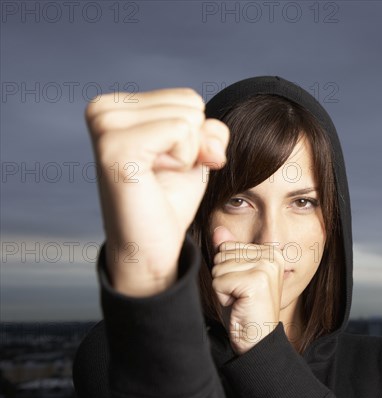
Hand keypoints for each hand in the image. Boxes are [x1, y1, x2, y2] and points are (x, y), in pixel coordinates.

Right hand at [85, 88, 228, 296]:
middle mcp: (102, 109)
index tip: (167, 163)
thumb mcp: (195, 152)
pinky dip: (183, 160)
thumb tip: (211, 139)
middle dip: (193, 145)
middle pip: (191, 104)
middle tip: (163, 173)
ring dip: (188, 155)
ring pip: (189, 117)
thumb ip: (209, 129)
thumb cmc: (168, 198)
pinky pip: (182, 131)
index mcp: (114, 105)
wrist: (150, 246)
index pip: (188, 98)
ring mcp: (106, 127)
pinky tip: (155, 178)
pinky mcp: (116, 148)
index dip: (193, 137)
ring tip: (157, 176)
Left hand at [211, 226, 285, 354]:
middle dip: (223, 278)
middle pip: (222, 254)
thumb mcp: (234, 276)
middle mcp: (272, 255)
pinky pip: (218, 281)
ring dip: (222, 289)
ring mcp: (265, 267)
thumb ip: (229, 251)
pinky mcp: (255, 281)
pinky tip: (238, 305)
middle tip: (240, 296)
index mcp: (271, 252)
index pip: (227, 246)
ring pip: (218, 267)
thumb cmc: (244, 310)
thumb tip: (218, 229)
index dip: (227, 270)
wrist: (257, 340)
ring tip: (240, 300)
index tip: (242, 287)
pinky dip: (222, 297)